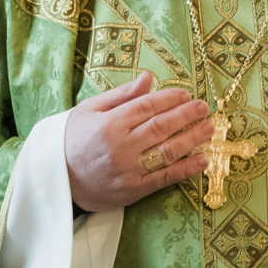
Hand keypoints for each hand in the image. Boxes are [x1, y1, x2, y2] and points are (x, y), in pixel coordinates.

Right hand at [65, 70, 211, 210]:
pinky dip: (186, 169)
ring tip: (209, 129)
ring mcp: (128, 170)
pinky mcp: (134, 190)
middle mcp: (121, 146)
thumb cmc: (74, 140)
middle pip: (161, 127)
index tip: (186, 94)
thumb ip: (121, 94)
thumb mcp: (90, 110)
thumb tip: (148, 77)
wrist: (58, 180)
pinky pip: (165, 178)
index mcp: (109, 124)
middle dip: (187, 115)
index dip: (170, 99)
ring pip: (167, 152)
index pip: (147, 107)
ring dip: (192, 139)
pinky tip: (202, 160)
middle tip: (204, 108)